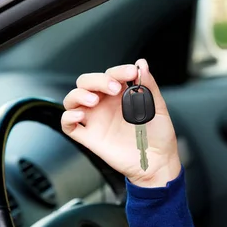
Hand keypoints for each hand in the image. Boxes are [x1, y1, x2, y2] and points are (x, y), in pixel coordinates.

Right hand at [61, 59, 180, 187]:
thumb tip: (142, 64)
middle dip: (97, 80)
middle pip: (87, 82)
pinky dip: (68, 117)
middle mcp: (105, 105)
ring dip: (79, 94)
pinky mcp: (89, 137)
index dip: (118, 71)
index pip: (110, 75)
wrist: (158, 162)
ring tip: (94, 100)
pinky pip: (68, 125)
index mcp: (121, 95)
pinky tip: (80, 115)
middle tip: (114, 88)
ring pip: (72, 99)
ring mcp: (96, 120)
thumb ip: (149, 86)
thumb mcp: (158, 108)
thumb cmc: (158, 136)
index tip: (131, 72)